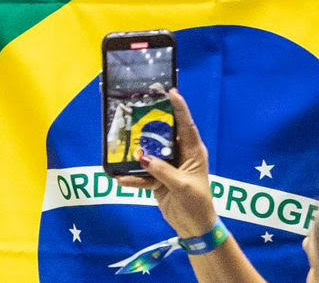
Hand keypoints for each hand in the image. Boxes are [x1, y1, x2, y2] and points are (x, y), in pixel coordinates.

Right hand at [118, 89, 219, 236]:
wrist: (193, 227)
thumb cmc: (197, 203)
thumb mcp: (182, 186)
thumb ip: (162, 171)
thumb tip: (143, 157)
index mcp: (193, 151)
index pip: (186, 125)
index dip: (179, 108)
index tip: (170, 91)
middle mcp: (180, 154)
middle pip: (164, 133)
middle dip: (150, 123)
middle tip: (137, 108)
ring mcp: (168, 166)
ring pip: (150, 152)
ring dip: (136, 152)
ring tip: (121, 143)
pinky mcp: (157, 178)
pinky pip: (142, 173)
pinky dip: (133, 177)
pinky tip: (121, 179)